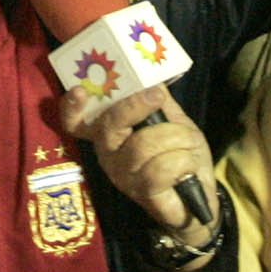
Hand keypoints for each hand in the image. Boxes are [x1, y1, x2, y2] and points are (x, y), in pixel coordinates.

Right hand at [60, 83, 217, 250]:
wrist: (199, 198)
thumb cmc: (180, 156)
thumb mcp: (173, 121)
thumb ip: (160, 100)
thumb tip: (150, 73)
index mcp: (110, 134)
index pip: (77, 123)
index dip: (72, 107)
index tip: (79, 90)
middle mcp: (108, 154)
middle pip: (109, 125)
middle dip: (134, 106)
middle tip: (155, 96)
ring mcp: (122, 175)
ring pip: (145, 143)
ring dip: (177, 138)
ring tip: (188, 145)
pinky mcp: (141, 192)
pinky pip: (162, 166)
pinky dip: (184, 160)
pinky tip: (188, 167)